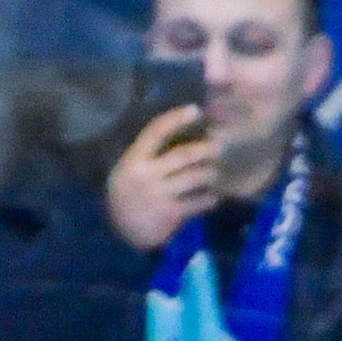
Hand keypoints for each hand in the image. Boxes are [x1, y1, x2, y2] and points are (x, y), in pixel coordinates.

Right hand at [105, 106, 215, 251]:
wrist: (121, 230)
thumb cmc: (128, 195)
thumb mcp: (129, 170)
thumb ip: (149, 156)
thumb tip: (179, 139)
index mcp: (135, 158)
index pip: (156, 131)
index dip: (176, 119)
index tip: (195, 110)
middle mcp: (147, 173)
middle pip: (182, 155)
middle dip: (204, 149)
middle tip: (220, 146)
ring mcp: (159, 194)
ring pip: (193, 178)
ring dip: (210, 173)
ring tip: (217, 171)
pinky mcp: (171, 213)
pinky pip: (197, 203)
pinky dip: (209, 199)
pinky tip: (216, 197)